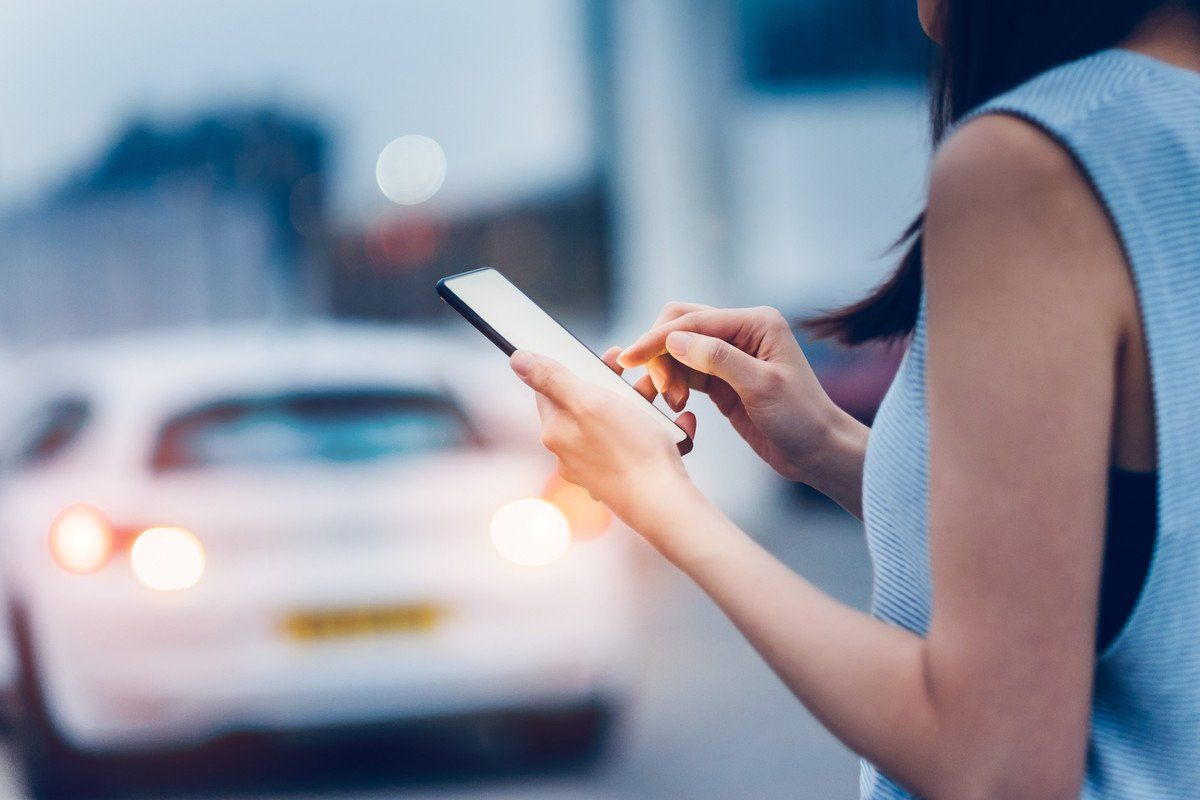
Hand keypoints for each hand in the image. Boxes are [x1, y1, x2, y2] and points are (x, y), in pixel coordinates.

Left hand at [509, 347, 699, 538]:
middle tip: (637, 374)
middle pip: (586, 404)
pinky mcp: (622, 477)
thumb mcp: (589, 402)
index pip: (551, 389)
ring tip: (660, 397)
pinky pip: (637, 443)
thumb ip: (552, 379)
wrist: (665, 504)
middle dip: (614, 385)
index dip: (576, 367)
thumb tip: (517, 360)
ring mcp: (597, 467)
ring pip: (615, 422)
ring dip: (639, 404)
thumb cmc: (630, 452)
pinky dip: (655, 429)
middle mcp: (571, 452)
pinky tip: (673, 425)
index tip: (603, 358)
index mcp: (556, 432)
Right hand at [618, 303, 848, 481]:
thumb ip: (718, 359)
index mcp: (756, 322)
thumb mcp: (761, 386)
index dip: (657, 338)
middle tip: (657, 389)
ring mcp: (731, 355)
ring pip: (679, 351)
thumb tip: (673, 339)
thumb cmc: (800, 418)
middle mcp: (742, 331)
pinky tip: (675, 406)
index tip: (628, 359)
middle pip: (681, 326)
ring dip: (666, 374)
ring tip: (672, 404)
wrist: (818, 452)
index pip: (693, 320)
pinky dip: (674, 385)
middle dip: (660, 354)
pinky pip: (686, 372)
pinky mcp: (723, 380)